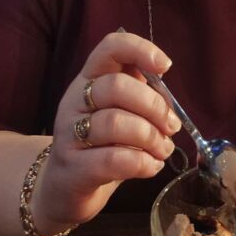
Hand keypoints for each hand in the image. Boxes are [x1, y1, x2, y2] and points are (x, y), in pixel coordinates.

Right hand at [31, 30, 180, 234]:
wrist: (63, 187)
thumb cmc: (101, 143)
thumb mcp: (121, 111)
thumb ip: (142, 98)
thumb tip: (170, 105)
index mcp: (90, 78)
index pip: (110, 47)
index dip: (139, 49)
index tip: (165, 66)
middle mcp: (74, 99)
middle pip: (116, 87)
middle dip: (154, 106)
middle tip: (172, 126)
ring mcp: (68, 134)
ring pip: (114, 123)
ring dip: (151, 137)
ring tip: (163, 149)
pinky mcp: (72, 168)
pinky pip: (112, 160)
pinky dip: (141, 162)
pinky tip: (152, 166)